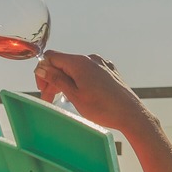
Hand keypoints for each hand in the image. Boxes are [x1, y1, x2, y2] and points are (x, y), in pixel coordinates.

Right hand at [35, 51, 153, 133]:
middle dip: (53, 80)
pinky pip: (88, 72)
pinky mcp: (109, 71)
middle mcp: (91, 59)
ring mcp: (102, 64)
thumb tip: (40, 67)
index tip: (42, 89)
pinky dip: (79, 81)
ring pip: (76, 68)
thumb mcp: (74, 95)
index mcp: (80, 62)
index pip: (52, 57)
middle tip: (49, 99)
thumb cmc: (103, 108)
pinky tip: (81, 95)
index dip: (43, 72)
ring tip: (63, 100)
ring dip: (65, 82)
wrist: (131, 114)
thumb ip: (56, 79)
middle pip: (63, 64)